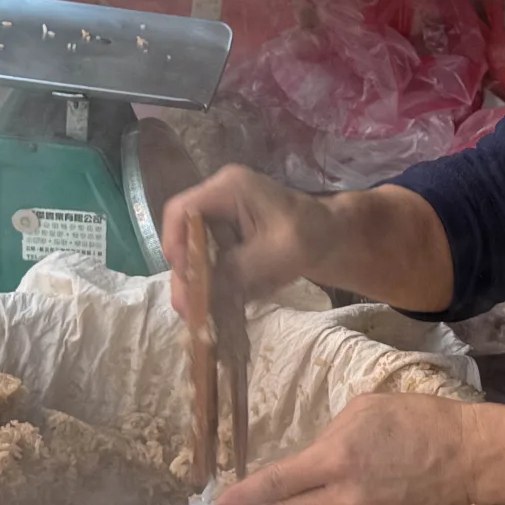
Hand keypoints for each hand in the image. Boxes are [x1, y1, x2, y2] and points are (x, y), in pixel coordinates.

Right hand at [162, 165, 330, 320]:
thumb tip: (205, 290)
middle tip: (187, 309)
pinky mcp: (224, 235)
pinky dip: (208, 281)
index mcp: (229, 188)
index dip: (174, 244)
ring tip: (197, 315)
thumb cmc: (310, 236)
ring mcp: (219, 216)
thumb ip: (240, 268)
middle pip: (182, 235)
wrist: (330, 236)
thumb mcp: (278, 254)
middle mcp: (217, 198)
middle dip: (184, 273)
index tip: (186, 278)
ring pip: (190, 250)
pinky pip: (205, 258)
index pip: (181, 211)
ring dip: (193, 282)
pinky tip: (213, 304)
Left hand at [216, 394, 478, 504]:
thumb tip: (314, 460)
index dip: (245, 497)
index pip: (279, 485)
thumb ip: (330, 437)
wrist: (469, 456)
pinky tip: (380, 484)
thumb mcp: (364, 409)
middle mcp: (346, 499)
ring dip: (324, 499)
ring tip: (361, 471)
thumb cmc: (416, 419)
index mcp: (337, 460)